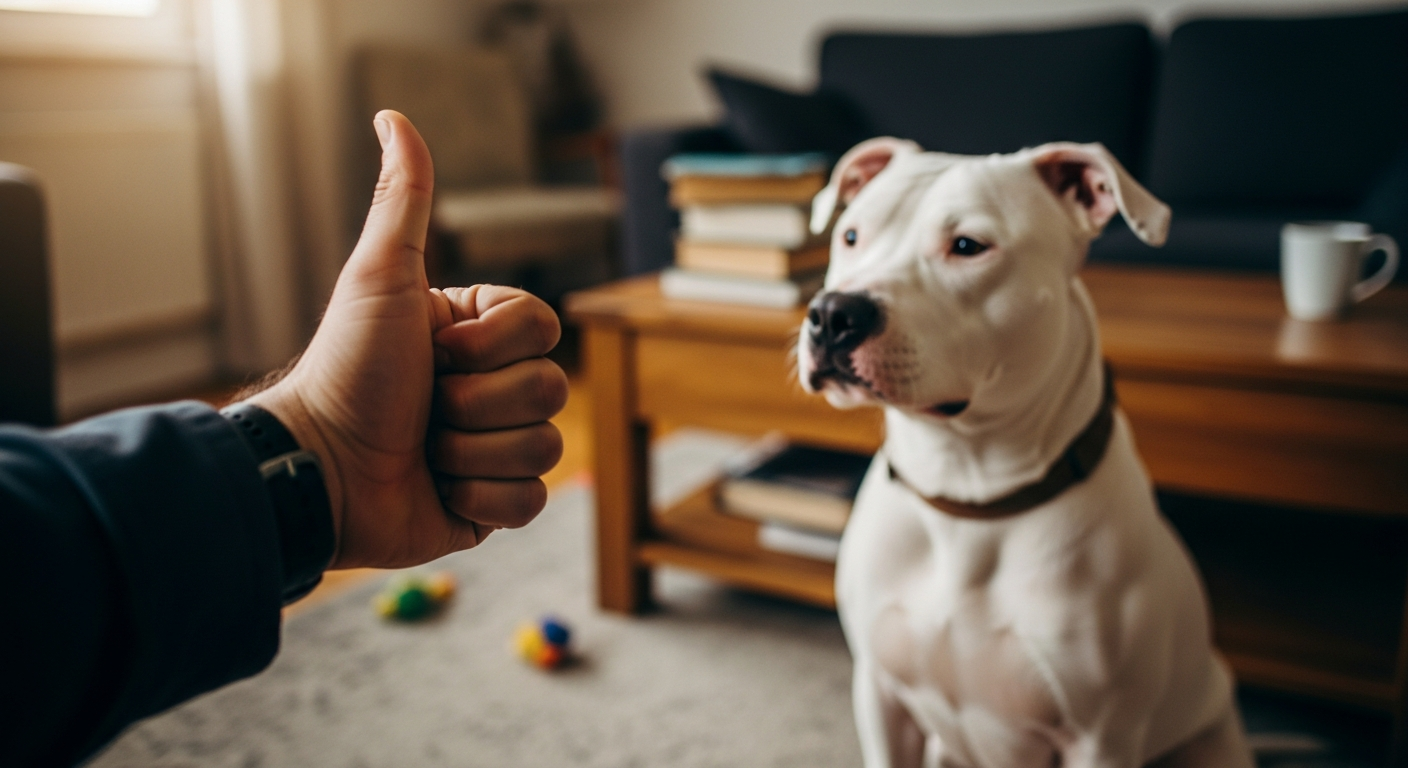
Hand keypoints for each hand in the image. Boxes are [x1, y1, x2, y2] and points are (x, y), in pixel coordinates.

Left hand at [247, 110, 565, 568]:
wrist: (320, 470)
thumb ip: (402, 201)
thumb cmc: (346, 369)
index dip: (492, 345)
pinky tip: (436, 487)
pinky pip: (529, 501)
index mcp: (478, 336)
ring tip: (423, 448)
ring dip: (471, 449)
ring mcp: (496, 447)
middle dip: (477, 402)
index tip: (435, 350)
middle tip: (423, 403)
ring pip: (545, 446)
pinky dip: (478, 497)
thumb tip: (393, 116)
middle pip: (552, 388)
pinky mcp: (493, 505)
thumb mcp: (379, 278)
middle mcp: (492, 388)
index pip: (546, 329)